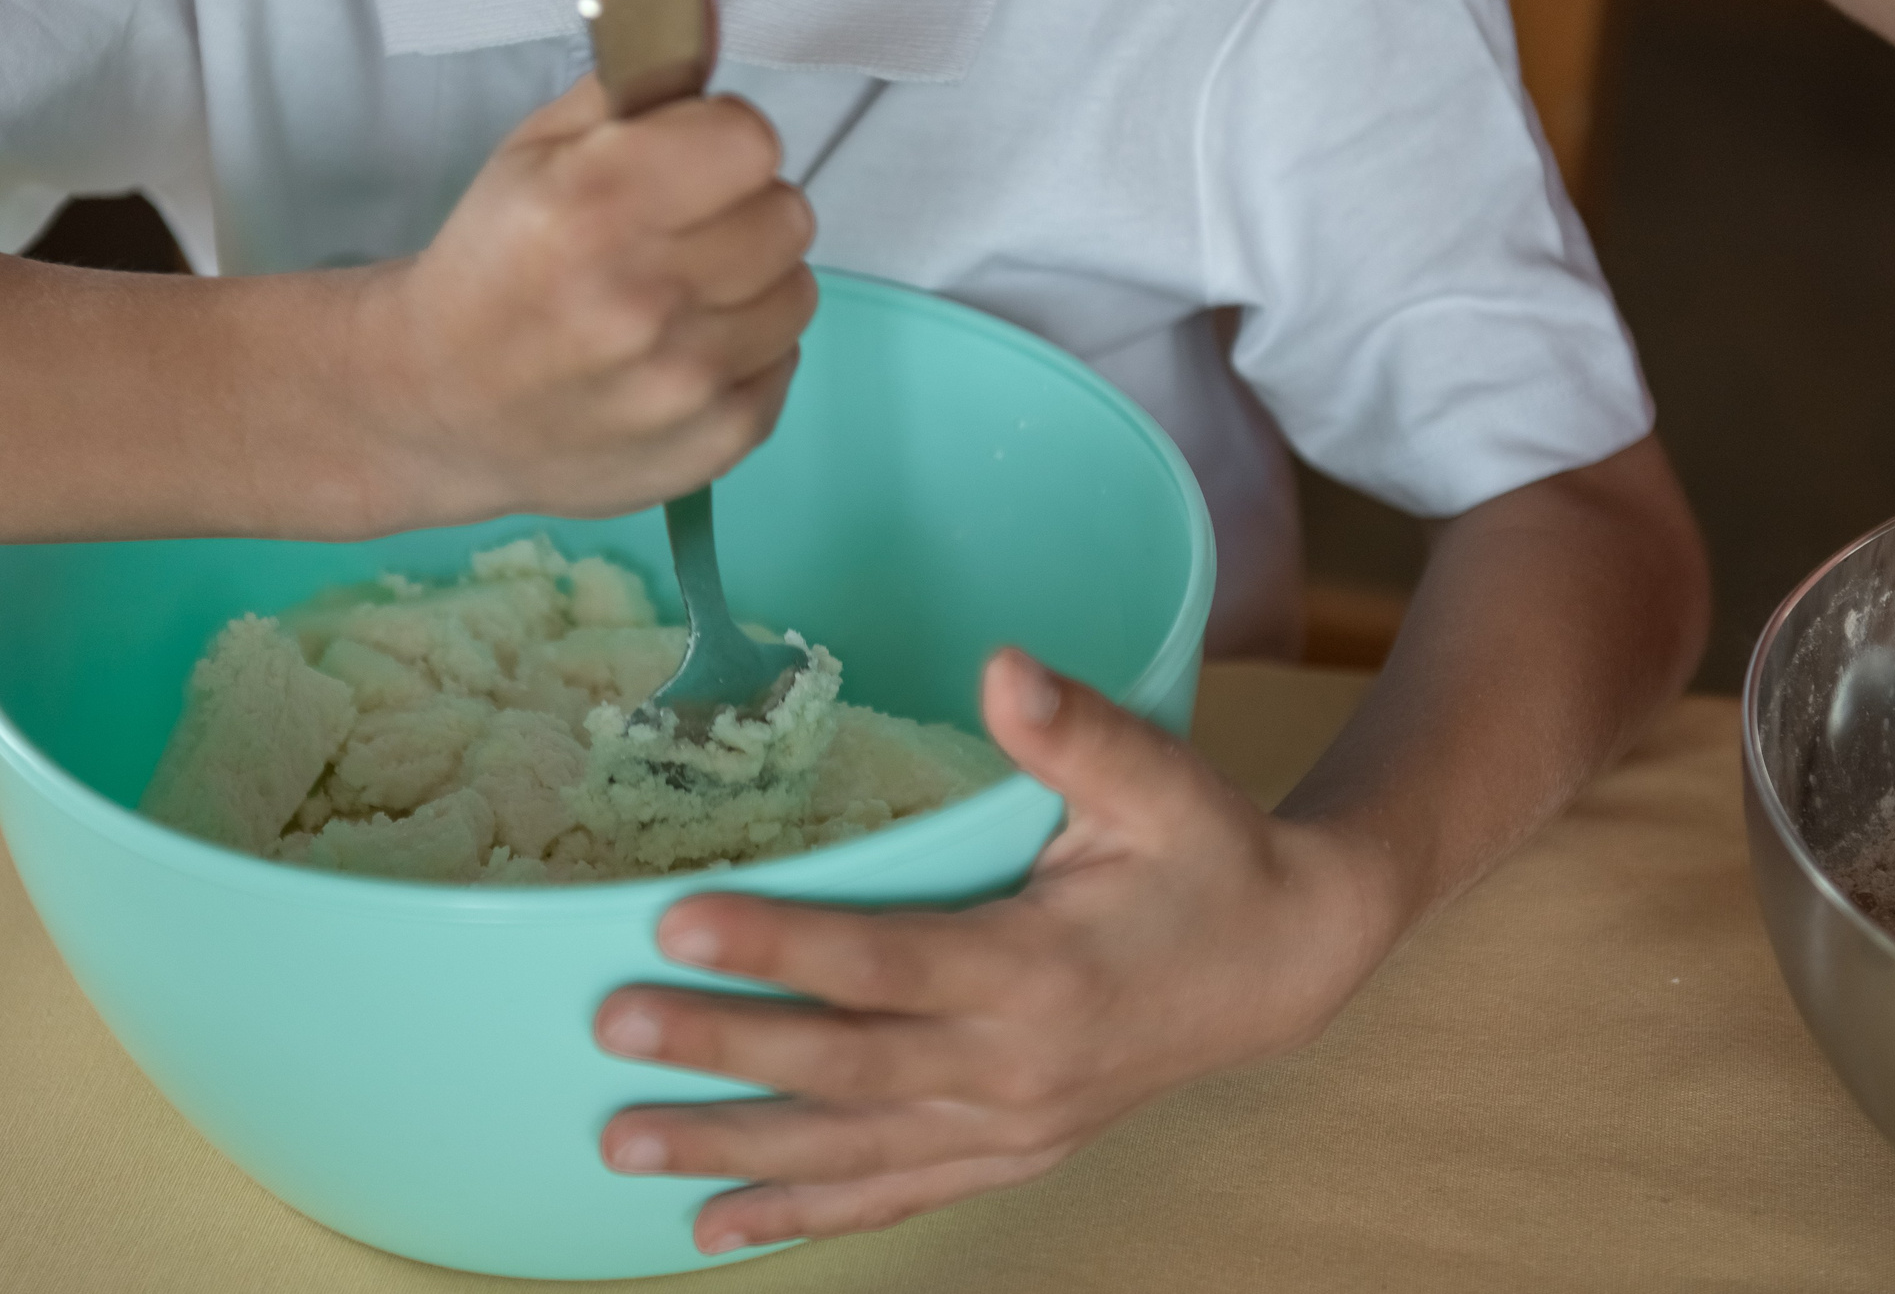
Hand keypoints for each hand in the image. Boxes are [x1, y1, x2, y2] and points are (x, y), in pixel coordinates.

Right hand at [369, 74, 815, 521]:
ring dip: (750, 285)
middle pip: (787, 214)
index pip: (750, 139)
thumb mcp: (535, 151)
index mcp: (594, 206)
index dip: (718, 141)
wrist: (437, 407)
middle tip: (679, 232)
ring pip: (798, 291)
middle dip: (739, 211)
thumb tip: (701, 6)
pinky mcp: (713, 443)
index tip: (683, 162)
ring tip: (678, 296)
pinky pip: (786, 362)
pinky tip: (677, 354)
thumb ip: (631, 75)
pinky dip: (744, 354)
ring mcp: (682, 382)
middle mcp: (643, 298)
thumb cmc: (491, 265)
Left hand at [591, 649, 1405, 1251]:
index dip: (781, 945)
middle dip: (721, 1051)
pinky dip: (804, 1215)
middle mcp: (1017, 1067)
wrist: (1284, 965)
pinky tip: (715, 1226)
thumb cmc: (1209, 855)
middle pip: (846, 1067)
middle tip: (610, 1028)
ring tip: (620, 1142)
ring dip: (733, 1153)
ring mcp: (1010, 1127)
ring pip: (852, 1153)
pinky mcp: (1009, 1154)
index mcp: (1042, 969)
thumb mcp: (1161, 779)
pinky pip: (893, 1195)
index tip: (677, 924)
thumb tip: (1006, 668)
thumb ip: (1077, 730)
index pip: (889, 963)